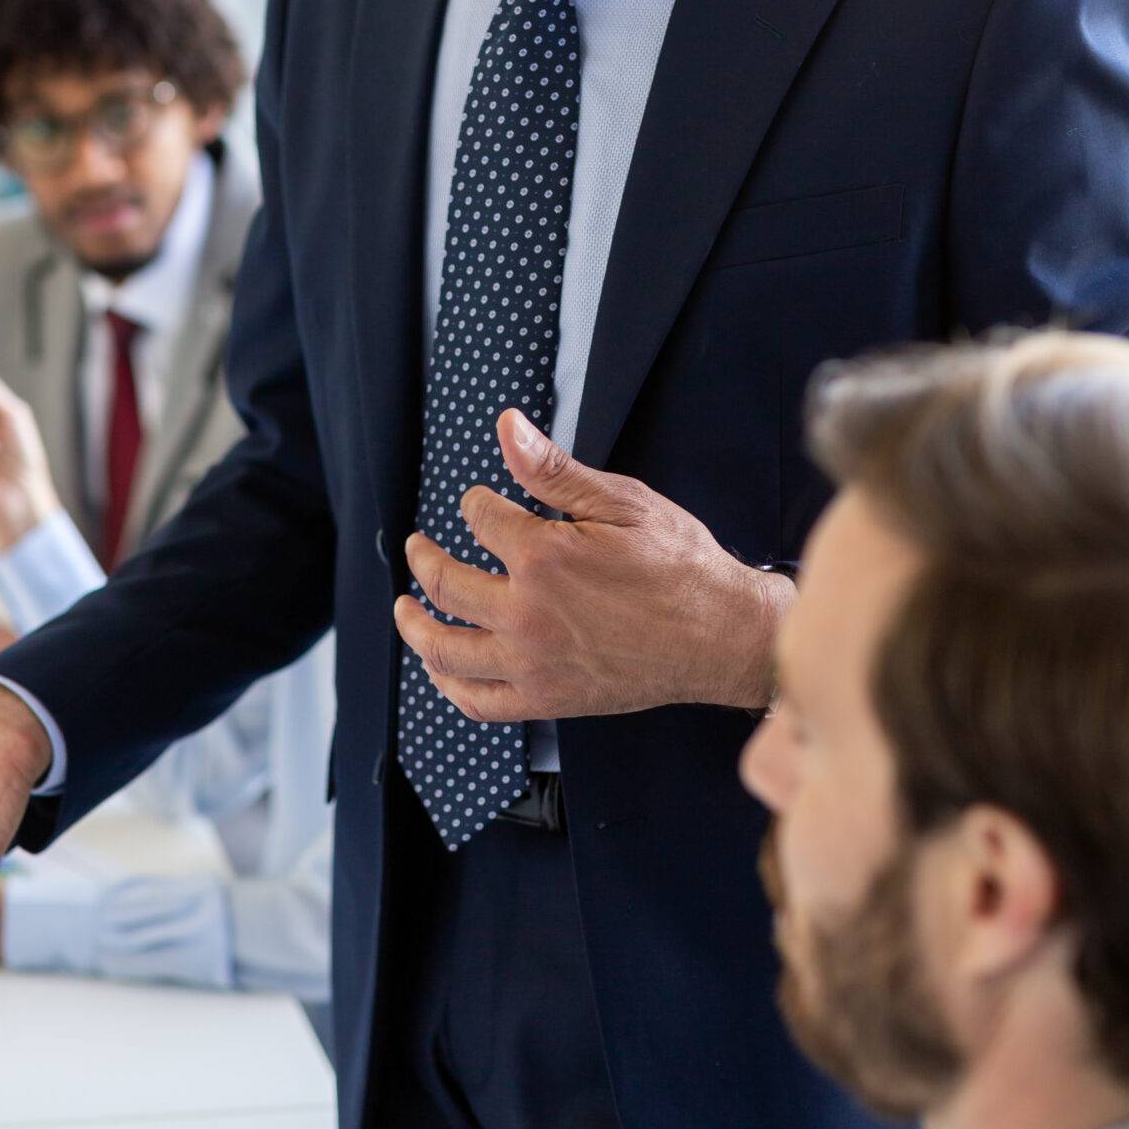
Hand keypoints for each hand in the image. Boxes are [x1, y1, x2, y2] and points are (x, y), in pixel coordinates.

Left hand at [396, 409, 790, 720]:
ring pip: (445, 649)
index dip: (476, 504)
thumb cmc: (681, 566)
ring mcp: (532, 663)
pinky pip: (477, 701)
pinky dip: (448, 684)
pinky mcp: (546, 699)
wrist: (723, 636)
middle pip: (444, 584)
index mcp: (543, 558)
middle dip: (423, 558)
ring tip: (405, 607)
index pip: (481, 520)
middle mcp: (526, 614)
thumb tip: (506, 427)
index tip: (480, 502)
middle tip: (417, 546)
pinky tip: (439, 666)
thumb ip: (553, 470)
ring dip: (414, 625)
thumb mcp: (623, 502)